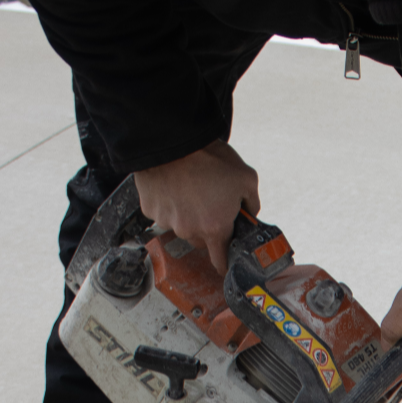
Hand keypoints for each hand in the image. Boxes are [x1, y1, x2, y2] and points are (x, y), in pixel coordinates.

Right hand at [134, 140, 259, 274]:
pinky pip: (162, 213)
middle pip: (201, 241)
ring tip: (191, 189)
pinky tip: (174, 186)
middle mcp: (189, 230)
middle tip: (210, 204)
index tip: (225, 260)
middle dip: (208, 228)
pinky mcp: (149, 209)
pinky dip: (168, 204)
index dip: (224, 261)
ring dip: (186, 214)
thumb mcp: (246, 178)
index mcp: (215, 228)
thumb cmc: (209, 158)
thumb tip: (250, 214)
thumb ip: (252, 204)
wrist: (172, 140)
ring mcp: (166, 221)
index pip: (220, 261)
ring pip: (181, 226)